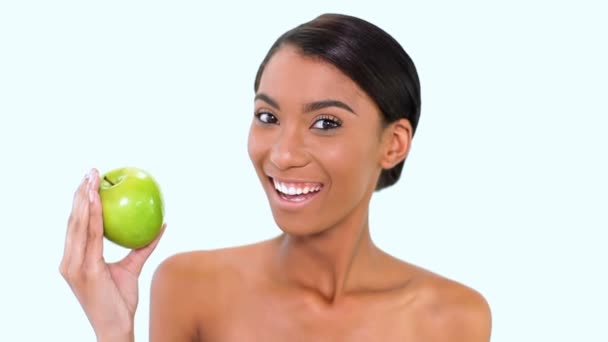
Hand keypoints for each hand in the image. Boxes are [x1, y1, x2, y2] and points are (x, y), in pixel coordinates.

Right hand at [60, 169, 164, 340]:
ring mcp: (75, 266)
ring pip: (78, 225)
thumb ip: (143, 246)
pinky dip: (92, 216)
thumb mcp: (132, 268)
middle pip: (73, 220)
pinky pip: (91, 237)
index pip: (76, 225)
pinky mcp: (85, 270)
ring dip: (84, 199)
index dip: (80, 202)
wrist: (117, 326)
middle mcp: (70, 261)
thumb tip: (162, 224)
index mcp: (75, 260)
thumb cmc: (121, 300)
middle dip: (80, 193)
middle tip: (92, 171)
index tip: (90, 181)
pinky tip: (98, 200)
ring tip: (92, 179)